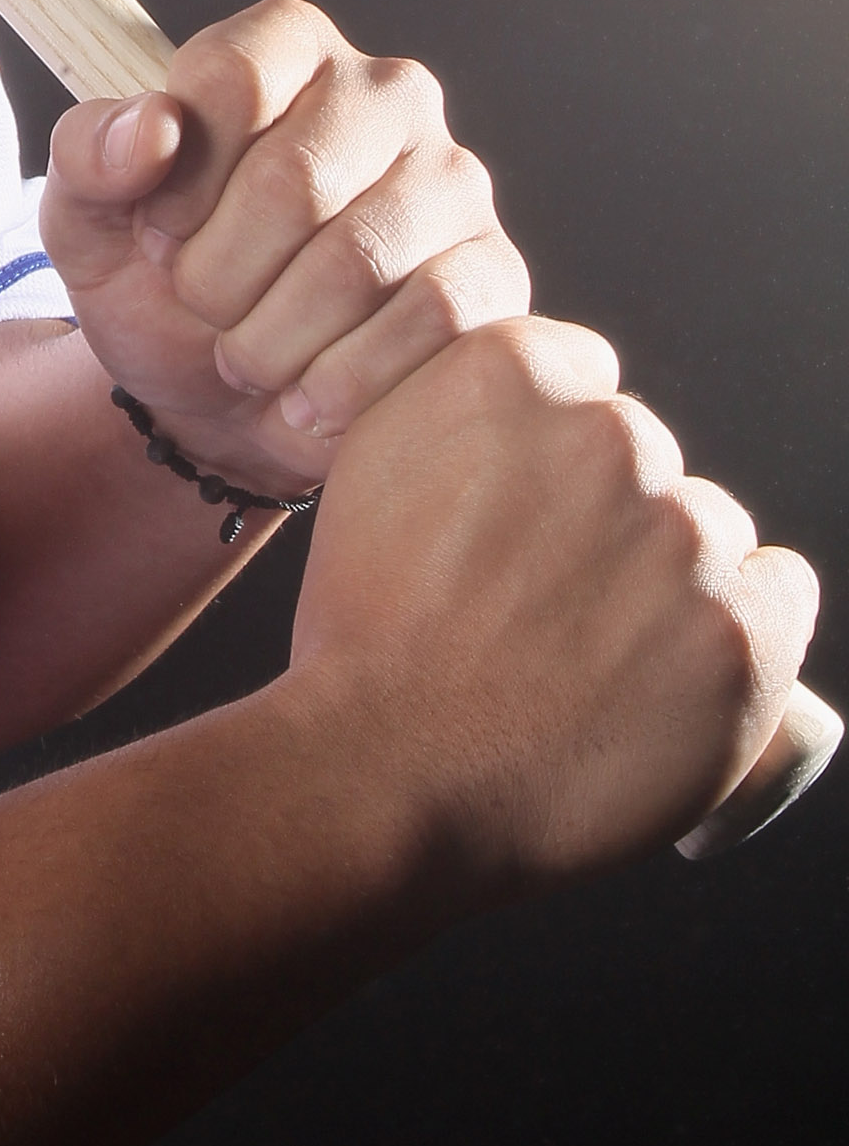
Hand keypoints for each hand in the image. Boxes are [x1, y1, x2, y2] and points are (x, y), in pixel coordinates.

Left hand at [38, 0, 527, 495]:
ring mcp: (452, 182)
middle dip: (218, 273)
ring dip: (272, 337)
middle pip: (293, 179)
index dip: (177, 179)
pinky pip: (430, 321)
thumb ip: (90, 155)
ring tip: (247, 352)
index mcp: (288, 48)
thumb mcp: (86, 217)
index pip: (234, 76)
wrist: (220, 400)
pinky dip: (343, 376)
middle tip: (202, 305)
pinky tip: (306, 391)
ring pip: (358, 261)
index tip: (157, 230)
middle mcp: (387, 94)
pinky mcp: (493, 273)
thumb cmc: (161, 281)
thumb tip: (153, 128)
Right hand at [289, 315, 819, 885]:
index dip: (547, 461)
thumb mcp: (371, 465)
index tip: (522, 517)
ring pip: (708, 531)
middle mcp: (611, 435)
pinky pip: (779, 596)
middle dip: (606, 520)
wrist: (386, 773)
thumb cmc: (367, 639)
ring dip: (666, 580)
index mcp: (512, 373)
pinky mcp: (742, 633)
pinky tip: (660, 677)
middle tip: (542, 604)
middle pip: (645, 458)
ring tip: (587, 660)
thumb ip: (455, 405)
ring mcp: (685, 536)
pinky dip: (734, 635)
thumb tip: (522, 401)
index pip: (580, 380)